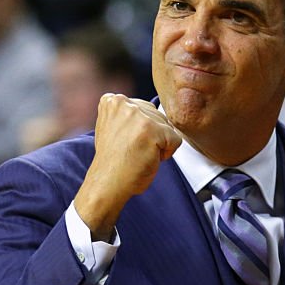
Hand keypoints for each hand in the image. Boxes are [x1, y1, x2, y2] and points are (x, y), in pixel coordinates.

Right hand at [74, 95, 182, 239]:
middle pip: (158, 116)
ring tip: (139, 153)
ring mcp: (138, 116)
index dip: (142, 129)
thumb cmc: (114, 160)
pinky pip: (176, 140)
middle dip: (153, 135)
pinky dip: (167, 153)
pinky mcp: (152, 130)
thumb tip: (156, 109)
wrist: (108, 183)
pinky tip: (149, 159)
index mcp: (113, 101)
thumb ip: (129, 115)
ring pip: (167, 127)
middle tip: (133, 149)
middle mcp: (125, 104)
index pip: (146, 108)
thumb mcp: (114, 127)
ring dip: (159, 144)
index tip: (126, 141)